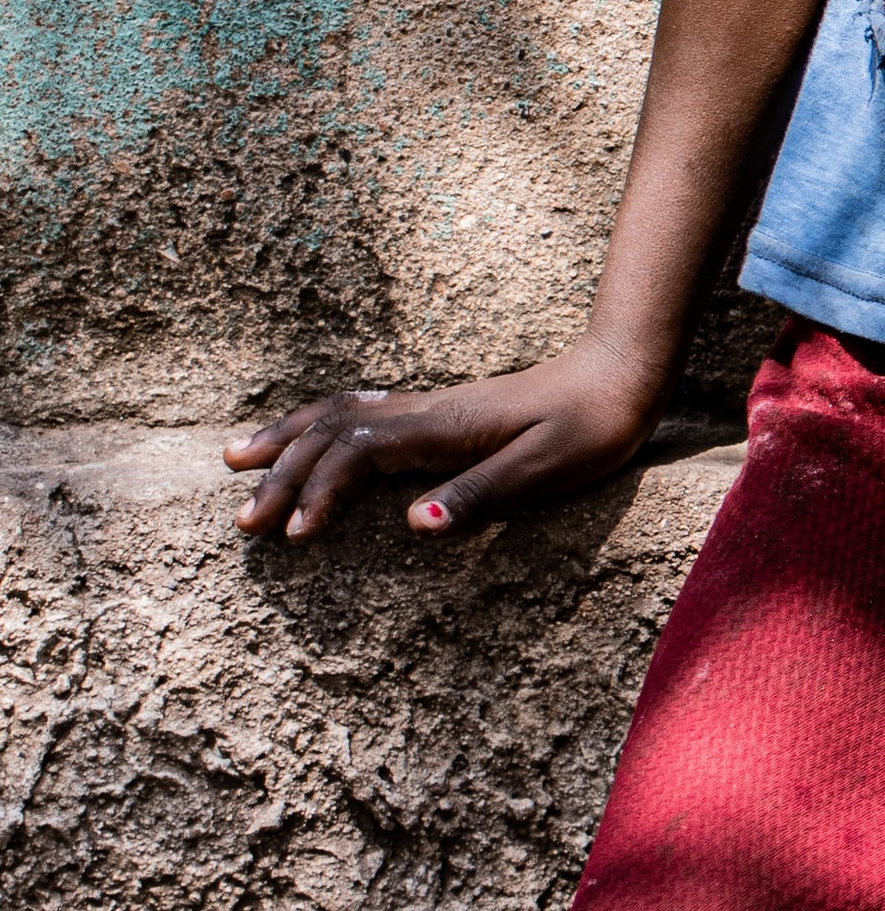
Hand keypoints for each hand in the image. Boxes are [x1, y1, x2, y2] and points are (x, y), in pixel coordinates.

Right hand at [224, 337, 664, 543]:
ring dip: (288, 439)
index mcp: (443, 430)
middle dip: (281, 471)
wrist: (622, 375)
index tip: (291, 535)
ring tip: (237, 458)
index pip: (357, 455)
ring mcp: (431, 409)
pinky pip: (360, 413)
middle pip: (332, 432)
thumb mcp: (546, 471)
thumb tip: (416, 524)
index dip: (317, 493)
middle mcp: (426, 413)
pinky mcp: (441, 413)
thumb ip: (481, 495)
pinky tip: (308, 435)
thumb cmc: (591, 428)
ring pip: (339, 414)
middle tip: (241, 518)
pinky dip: (319, 425)